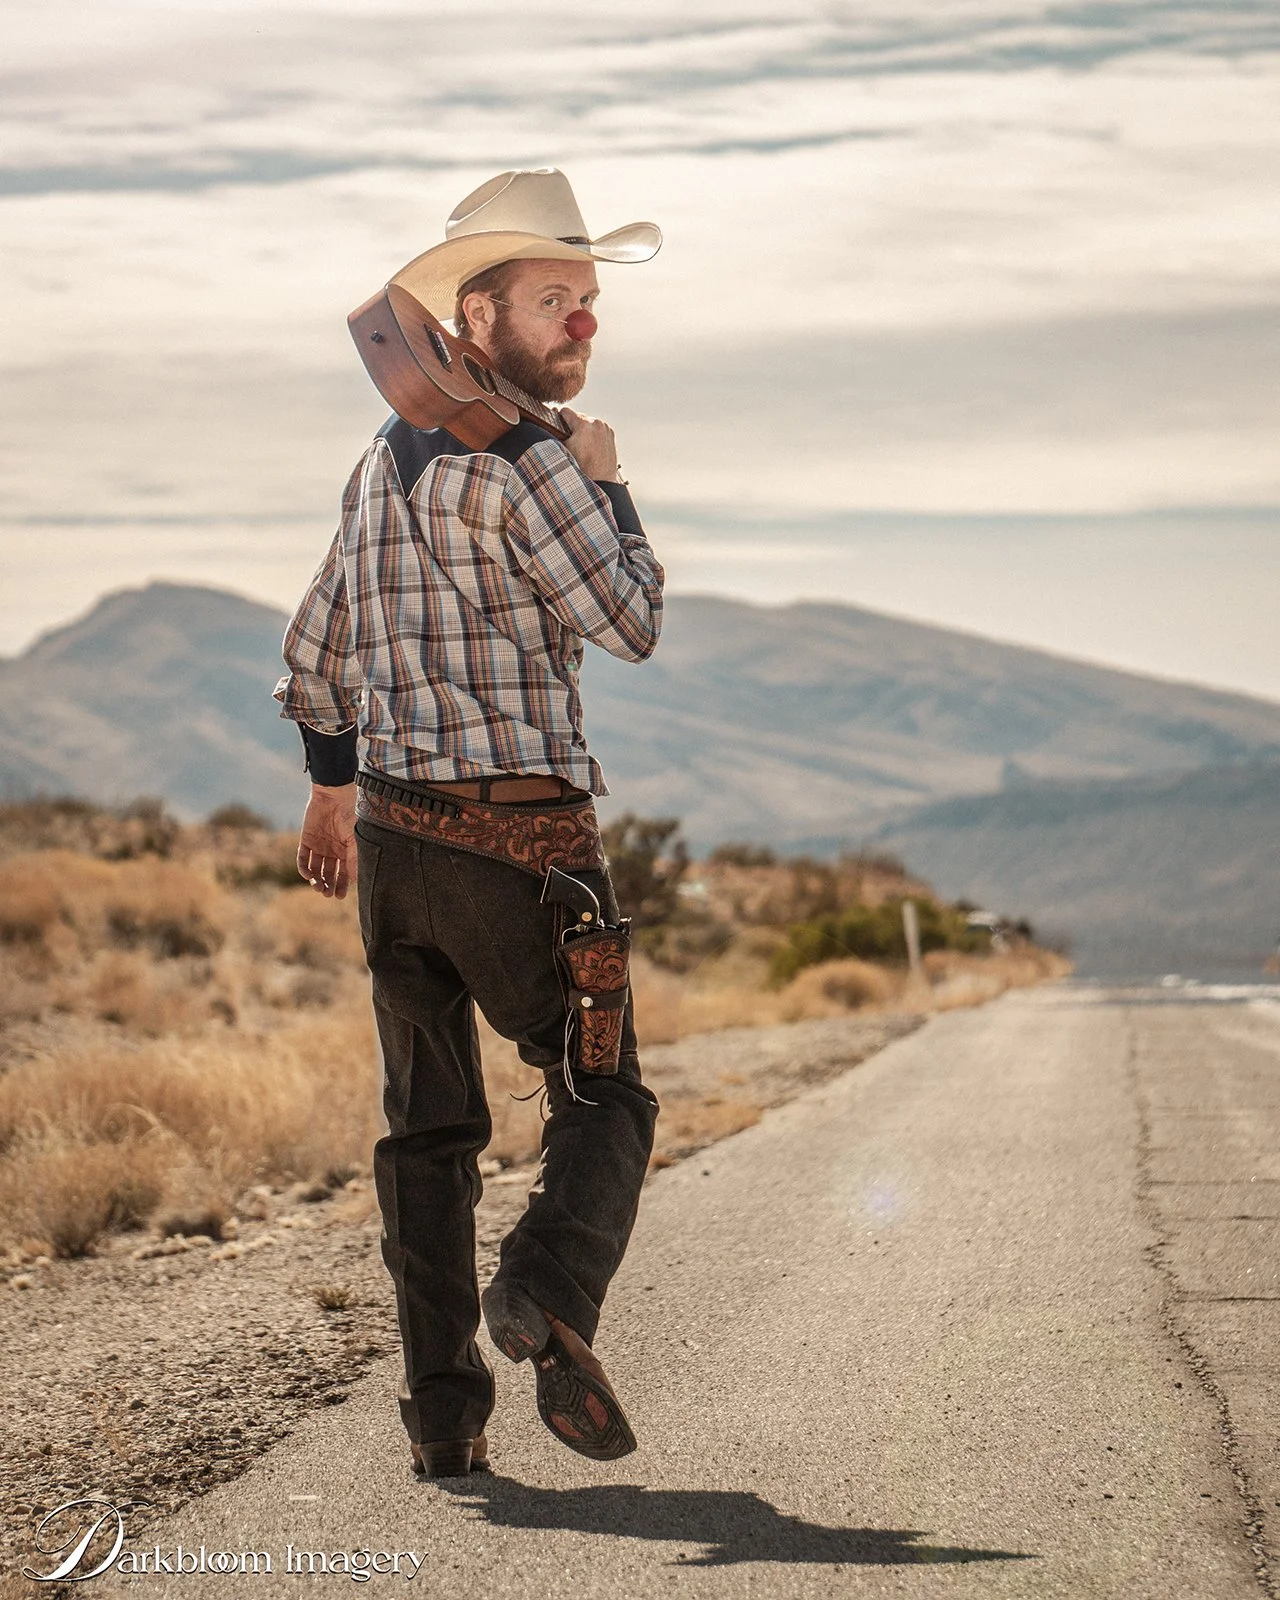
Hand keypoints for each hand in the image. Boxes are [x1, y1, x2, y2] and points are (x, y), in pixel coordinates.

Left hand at [297, 782, 356, 897]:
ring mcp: (319, 846)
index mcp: (347, 851)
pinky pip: (303, 858)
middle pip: (329, 874)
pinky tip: (308, 875)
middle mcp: (333, 851)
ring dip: (316, 880)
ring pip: (316, 869)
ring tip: (318, 887)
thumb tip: (356, 880)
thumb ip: (355, 859)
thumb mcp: (355, 839)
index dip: (343, 886)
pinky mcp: (306, 840)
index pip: (344, 874)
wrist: (333, 796)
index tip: (340, 896)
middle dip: (329, 886)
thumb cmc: (349, 815)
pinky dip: (304, 868)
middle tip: (327, 894)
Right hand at [560, 407, 619, 481]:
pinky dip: (592, 435)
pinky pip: (597, 429)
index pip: (565, 411)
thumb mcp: (562, 450)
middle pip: (578, 417)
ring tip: (580, 446)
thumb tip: (551, 416)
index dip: (558, 418)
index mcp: (584, 424)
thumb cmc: (580, 469)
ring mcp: (605, 428)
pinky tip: (589, 447)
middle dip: (572, 426)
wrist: (599, 483)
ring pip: (588, 423)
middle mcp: (596, 423)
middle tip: (569, 441)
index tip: (555, 425)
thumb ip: (555, 432)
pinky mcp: (610, 434)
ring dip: (582, 430)